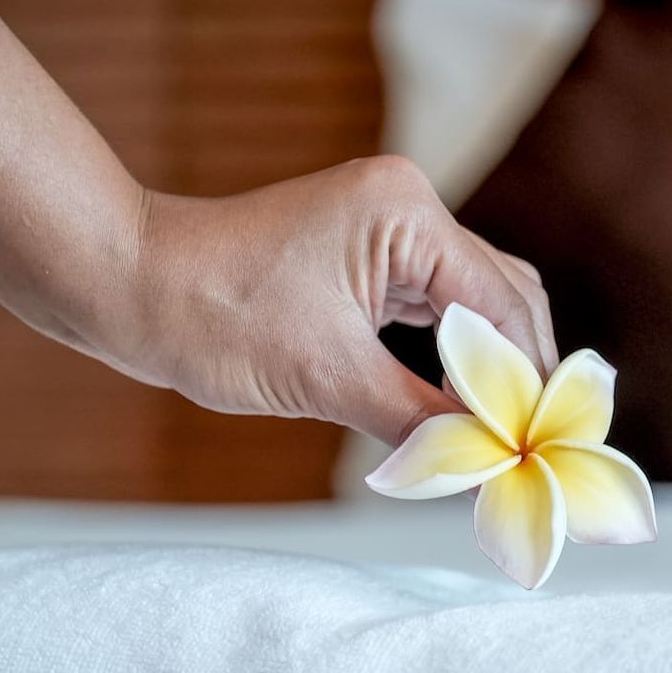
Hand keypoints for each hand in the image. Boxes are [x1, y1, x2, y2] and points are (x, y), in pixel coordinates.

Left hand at [75, 156, 556, 446]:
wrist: (129, 287)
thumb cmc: (211, 317)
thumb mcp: (326, 379)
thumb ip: (420, 421)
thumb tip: (488, 466)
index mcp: (407, 213)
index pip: (503, 305)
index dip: (529, 383)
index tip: (542, 451)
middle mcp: (409, 206)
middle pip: (505, 297)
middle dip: (522, 375)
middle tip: (536, 450)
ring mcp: (389, 228)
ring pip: (475, 305)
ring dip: (491, 370)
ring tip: (507, 438)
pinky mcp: (368, 256)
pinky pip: (435, 309)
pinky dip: (454, 359)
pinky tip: (463, 409)